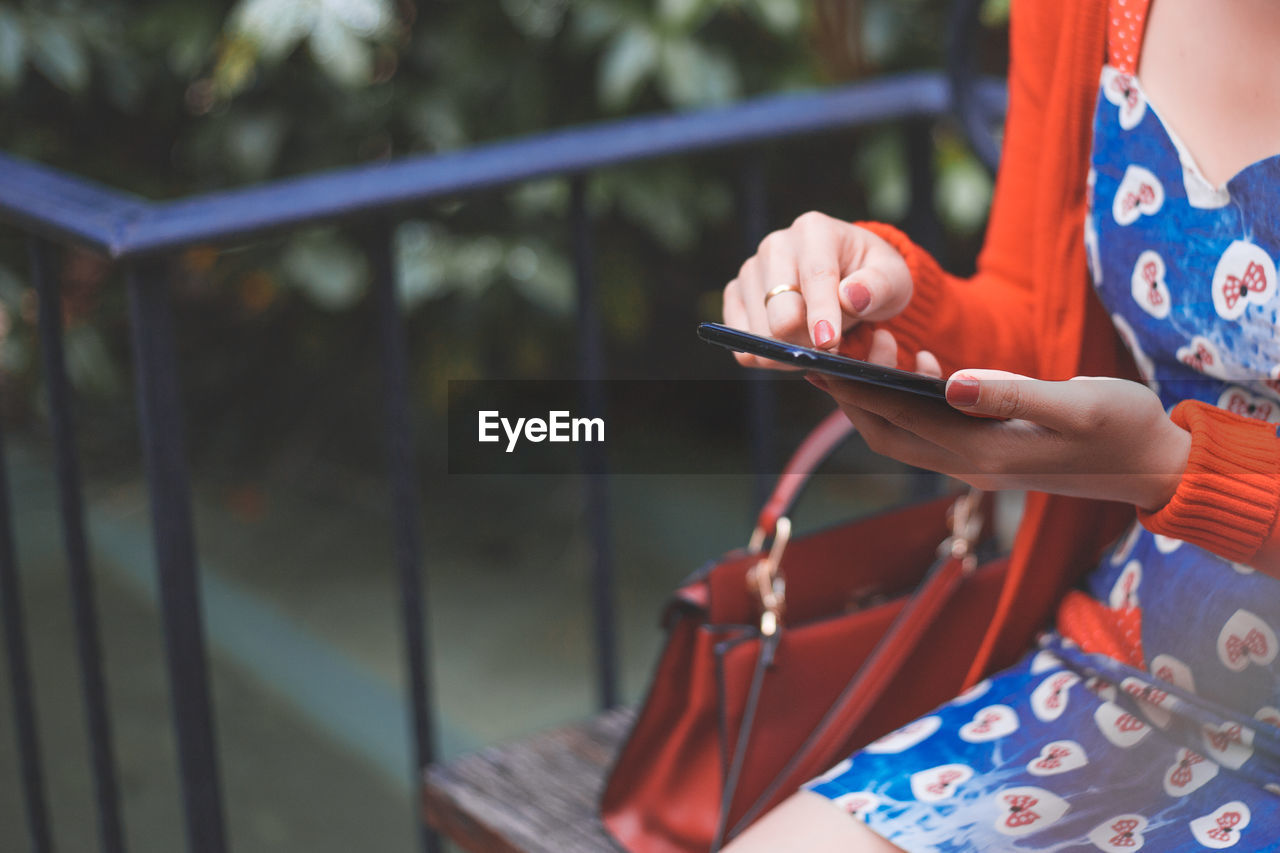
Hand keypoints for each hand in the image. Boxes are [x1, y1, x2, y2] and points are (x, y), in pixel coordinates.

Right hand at [722, 212, 911, 366]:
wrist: (849, 279)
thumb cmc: (873, 278)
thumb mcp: (894, 280)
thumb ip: (879, 287)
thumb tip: (851, 297)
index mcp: (815, 231)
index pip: (815, 276)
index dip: (821, 313)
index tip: (828, 343)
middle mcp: (776, 245)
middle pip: (780, 310)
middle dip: (806, 340)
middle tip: (830, 348)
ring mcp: (751, 269)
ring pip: (759, 331)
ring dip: (789, 351)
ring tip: (814, 344)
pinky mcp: (736, 294)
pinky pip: (741, 341)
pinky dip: (766, 356)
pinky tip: (790, 348)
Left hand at [807, 330, 1191, 510]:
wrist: (1156, 466)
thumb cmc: (1124, 427)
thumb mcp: (1079, 404)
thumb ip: (1014, 394)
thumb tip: (949, 382)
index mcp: (986, 453)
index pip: (901, 421)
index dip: (855, 394)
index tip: (818, 366)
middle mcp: (971, 467)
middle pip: (887, 435)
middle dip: (851, 398)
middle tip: (823, 356)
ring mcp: (978, 466)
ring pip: (905, 436)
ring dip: (879, 400)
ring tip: (869, 352)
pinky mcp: (988, 457)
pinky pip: (930, 434)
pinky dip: (910, 405)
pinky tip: (922, 367)